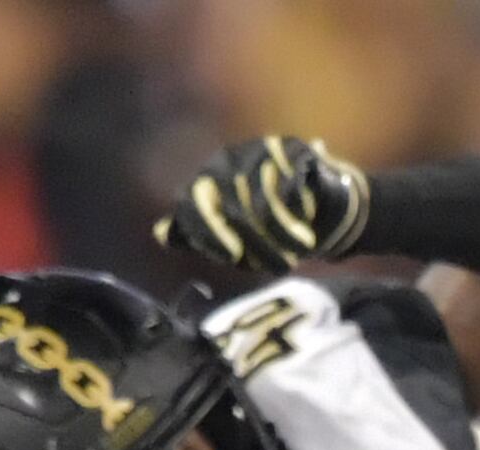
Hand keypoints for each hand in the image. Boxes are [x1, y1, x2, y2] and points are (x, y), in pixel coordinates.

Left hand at [159, 135, 375, 275]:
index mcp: (207, 176)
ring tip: (294, 256)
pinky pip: (291, 190)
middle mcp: (228, 159)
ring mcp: (260, 151)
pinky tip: (305, 236)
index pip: (194, 202)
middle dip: (256, 244)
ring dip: (281, 236)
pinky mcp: (294, 151)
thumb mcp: (229, 229)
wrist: (318, 199)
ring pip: (264, 202)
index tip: (229, 257)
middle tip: (274, 268)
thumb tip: (161, 235)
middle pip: (232, 207)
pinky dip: (299, 218)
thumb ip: (197, 232)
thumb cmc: (268, 219)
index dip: (209, 233)